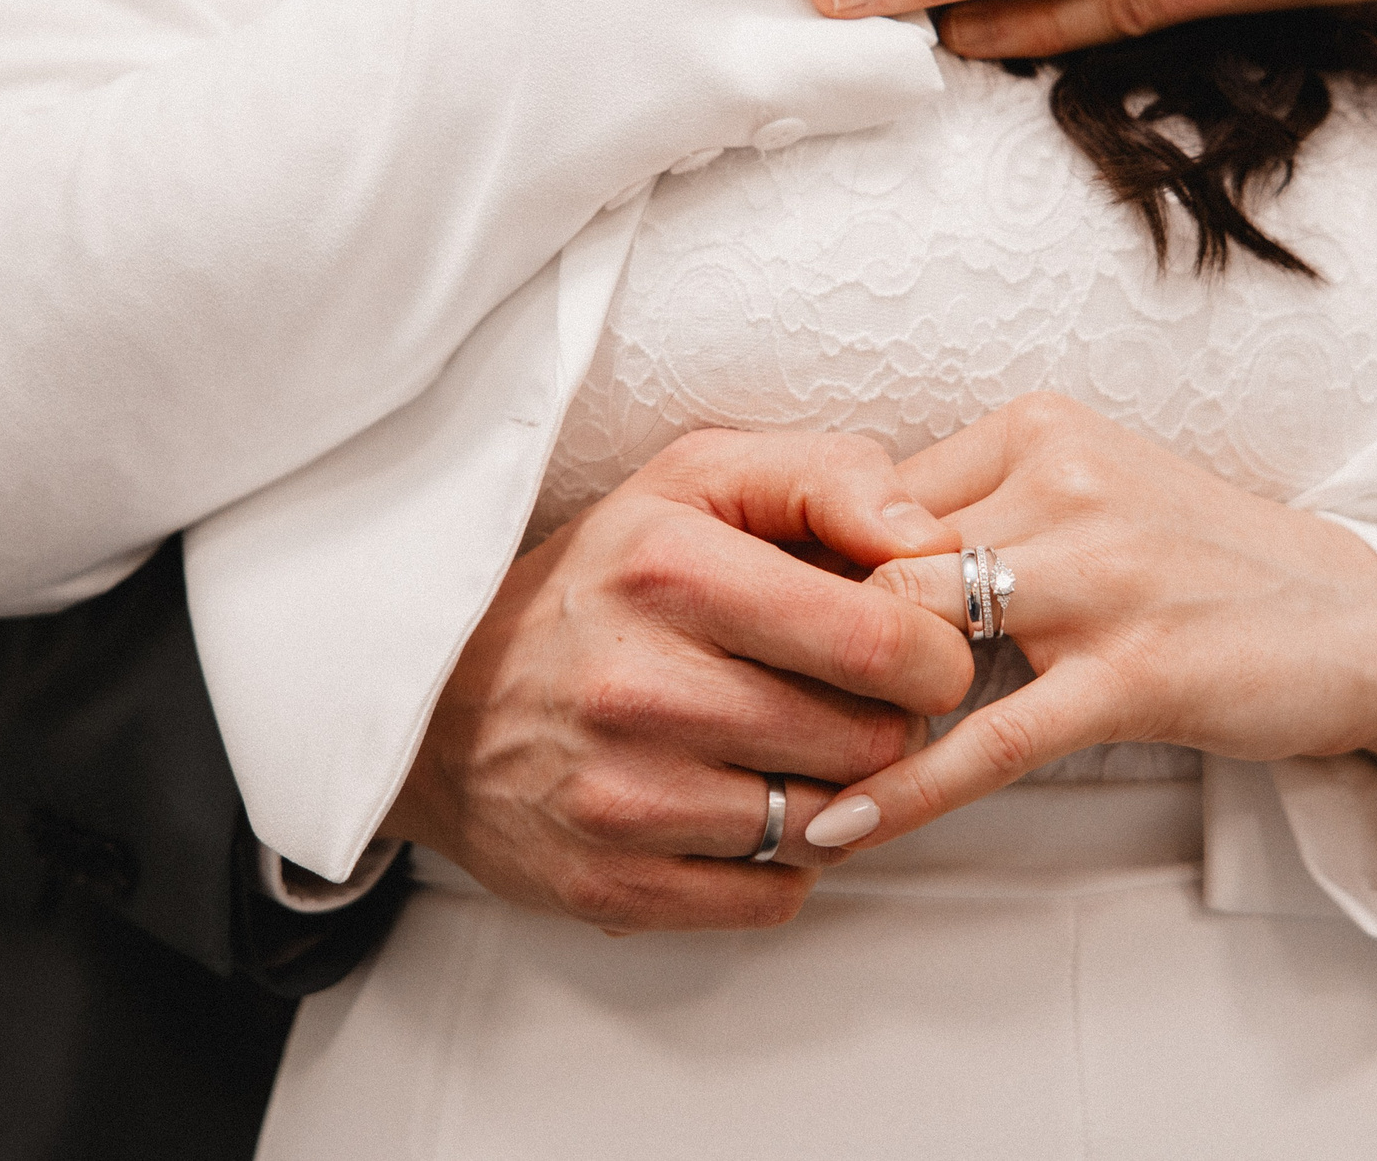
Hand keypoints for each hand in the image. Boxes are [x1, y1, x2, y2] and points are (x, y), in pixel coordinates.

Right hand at [379, 430, 970, 929]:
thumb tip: (935, 545)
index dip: (933, 653)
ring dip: (834, 793)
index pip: (881, 640)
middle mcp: (640, 684)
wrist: (441, 698)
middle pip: (870, 742)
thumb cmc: (605, 580)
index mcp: (672, 566)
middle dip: (886, 722)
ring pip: (831, 825)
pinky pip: (776, 898)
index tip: (915, 649)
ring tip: (786, 747)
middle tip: (846, 699)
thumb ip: (831, 478)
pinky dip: (782, 862)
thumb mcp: (699, 480)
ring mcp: (622, 795)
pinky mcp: (610, 883)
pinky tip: (741, 807)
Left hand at [804, 393, 1376, 851]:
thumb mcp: (1085, 497)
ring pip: (911, 633)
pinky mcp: (1135, 672)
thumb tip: (822, 561)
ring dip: (840, 708)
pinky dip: (901, 790)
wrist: (1362, 621)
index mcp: (1037, 429)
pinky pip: (987, 740)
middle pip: (872, 555)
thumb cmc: (1201, 566)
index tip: (755, 629)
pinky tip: (838, 827)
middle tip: (754, 704)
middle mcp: (1064, 480)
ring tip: (770, 770)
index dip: (805, 569)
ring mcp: (1103, 575)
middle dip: (806, 637)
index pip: (868, 491)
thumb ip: (970, 512)